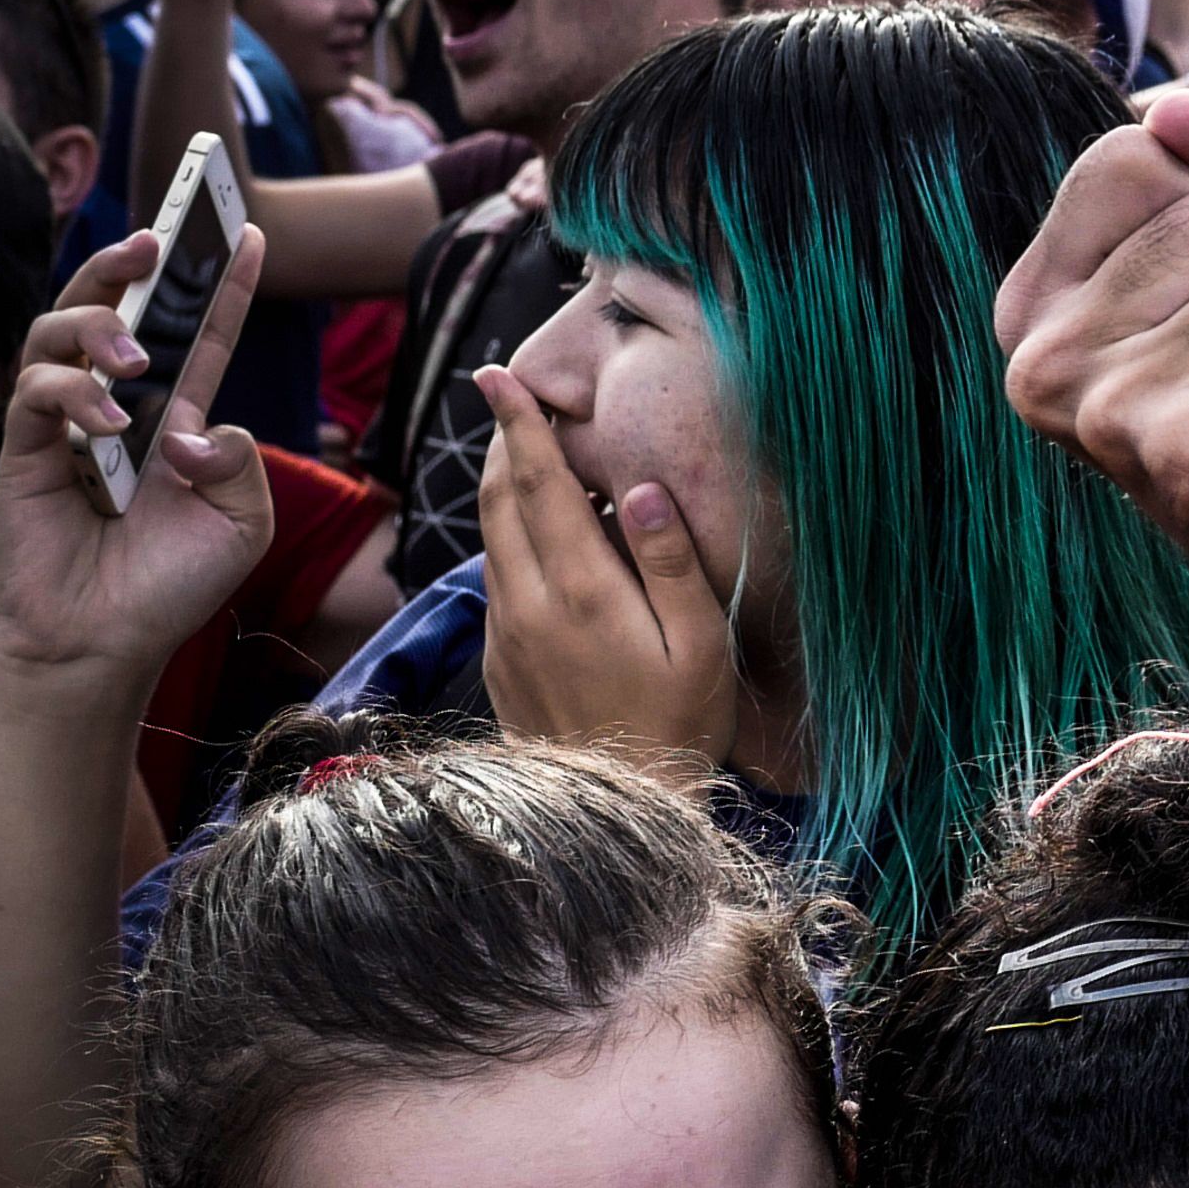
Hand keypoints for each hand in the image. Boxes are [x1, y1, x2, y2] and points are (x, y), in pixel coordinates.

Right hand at [0, 233, 275, 698]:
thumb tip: (193, 424)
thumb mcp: (241, 524)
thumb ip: (239, 462)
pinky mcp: (21, 449)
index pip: (200, 335)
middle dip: (130, 264)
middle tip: (154, 240)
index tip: (247, 231)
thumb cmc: (171, 586)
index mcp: (176, 418)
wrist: (104, 642)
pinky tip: (104, 423)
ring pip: (60, 332)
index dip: (221, 285)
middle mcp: (118, 408)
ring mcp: (64, 423)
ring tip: (133, 358)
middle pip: (115, 309)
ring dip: (97, 326)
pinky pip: (35, 391)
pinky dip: (71, 393)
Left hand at [472, 371, 740, 777]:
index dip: (517, 426)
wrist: (614, 810)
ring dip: (502, 489)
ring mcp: (506, 633)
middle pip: (497, 501)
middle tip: (509, 400)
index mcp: (580, 591)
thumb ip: (671, 563)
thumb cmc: (677, 726)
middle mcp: (527, 604)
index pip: (536, 485)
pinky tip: (542, 542)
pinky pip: (497, 580)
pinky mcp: (500, 659)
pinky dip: (510, 539)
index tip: (498, 377)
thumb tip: (645, 489)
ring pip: (490, 538)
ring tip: (526, 458)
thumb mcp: (699, 646)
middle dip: (501, 444)